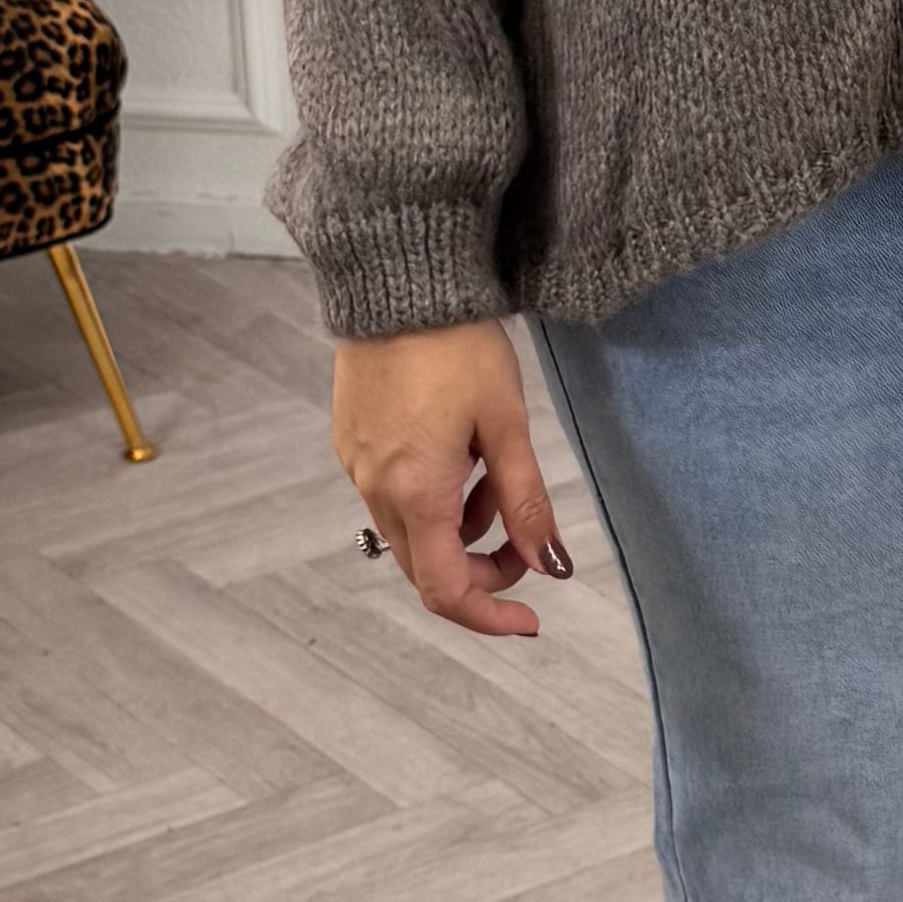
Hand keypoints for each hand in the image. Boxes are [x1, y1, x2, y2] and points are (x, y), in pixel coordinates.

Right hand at [333, 316, 569, 638]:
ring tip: (495, 473)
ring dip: (459, 527)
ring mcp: (357, 465)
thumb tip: (551, 565)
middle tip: (526, 542)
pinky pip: (392, 494)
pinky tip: (459, 452)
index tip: (530, 619)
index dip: (489, 615)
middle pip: (426, 567)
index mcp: (417, 493)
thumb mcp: (505, 424)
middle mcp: (377, 489)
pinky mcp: (352, 440)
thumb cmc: (456, 347)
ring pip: (411, 530)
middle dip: (480, 570)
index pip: (446, 589)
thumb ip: (526, 500)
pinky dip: (433, 496)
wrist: (397, 282)